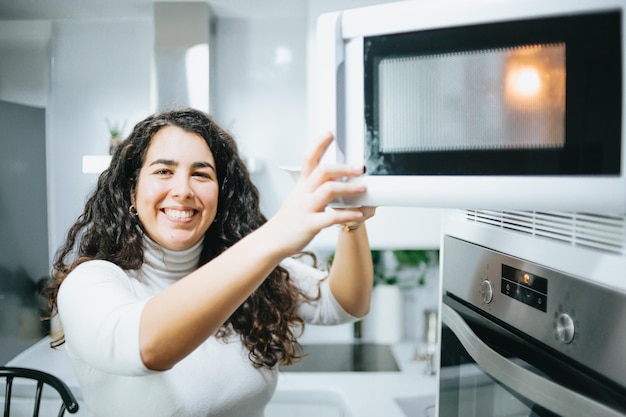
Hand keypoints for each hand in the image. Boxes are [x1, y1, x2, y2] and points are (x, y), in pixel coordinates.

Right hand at [269, 132, 368, 252]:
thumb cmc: (289, 221)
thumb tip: (334, 179)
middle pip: (323, 171)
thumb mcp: (298, 198)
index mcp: (301, 186)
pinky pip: (331, 217)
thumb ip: (313, 188)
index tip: (330, 133)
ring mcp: (306, 208)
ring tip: (363, 188)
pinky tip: (358, 214)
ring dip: (349, 188)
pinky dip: (347, 215)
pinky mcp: (310, 225)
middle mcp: (303, 194)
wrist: (272, 241)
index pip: (309, 159)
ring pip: (328, 190)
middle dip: (343, 167)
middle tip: (360, 168)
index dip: (319, 144)